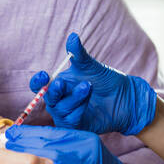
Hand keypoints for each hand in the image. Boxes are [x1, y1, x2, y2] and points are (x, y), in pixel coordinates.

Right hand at [30, 32, 157, 134]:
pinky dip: (78, 110)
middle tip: (62, 83)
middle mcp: (60, 100)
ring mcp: (67, 114)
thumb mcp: (91, 66)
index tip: (44, 75)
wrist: (125, 97)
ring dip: (72, 97)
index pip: (39, 85)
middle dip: (53, 91)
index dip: (38, 82)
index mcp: (59, 85)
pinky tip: (88, 101)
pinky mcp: (77, 126)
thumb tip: (73, 37)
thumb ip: (79, 54)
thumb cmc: (105, 81)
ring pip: (60, 109)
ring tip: (87, 87)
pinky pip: (70, 121)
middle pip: (47, 98)